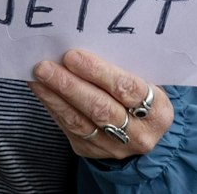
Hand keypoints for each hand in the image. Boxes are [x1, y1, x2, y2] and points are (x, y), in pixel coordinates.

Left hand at [31, 49, 173, 162]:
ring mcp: (114, 147)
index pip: (127, 88)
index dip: (98, 72)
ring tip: (37, 76)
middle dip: (69, 85)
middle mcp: (139, 134)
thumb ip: (121, 67)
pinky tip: (41, 89)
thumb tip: (80, 45)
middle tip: (45, 66)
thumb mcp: (144, 79)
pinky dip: (53, 106)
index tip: (72, 55)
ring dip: (55, 96)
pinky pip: (69, 128)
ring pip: (80, 121)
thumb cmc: (140, 93)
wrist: (143, 128)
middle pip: (100, 108)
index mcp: (158, 111)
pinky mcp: (92, 151)